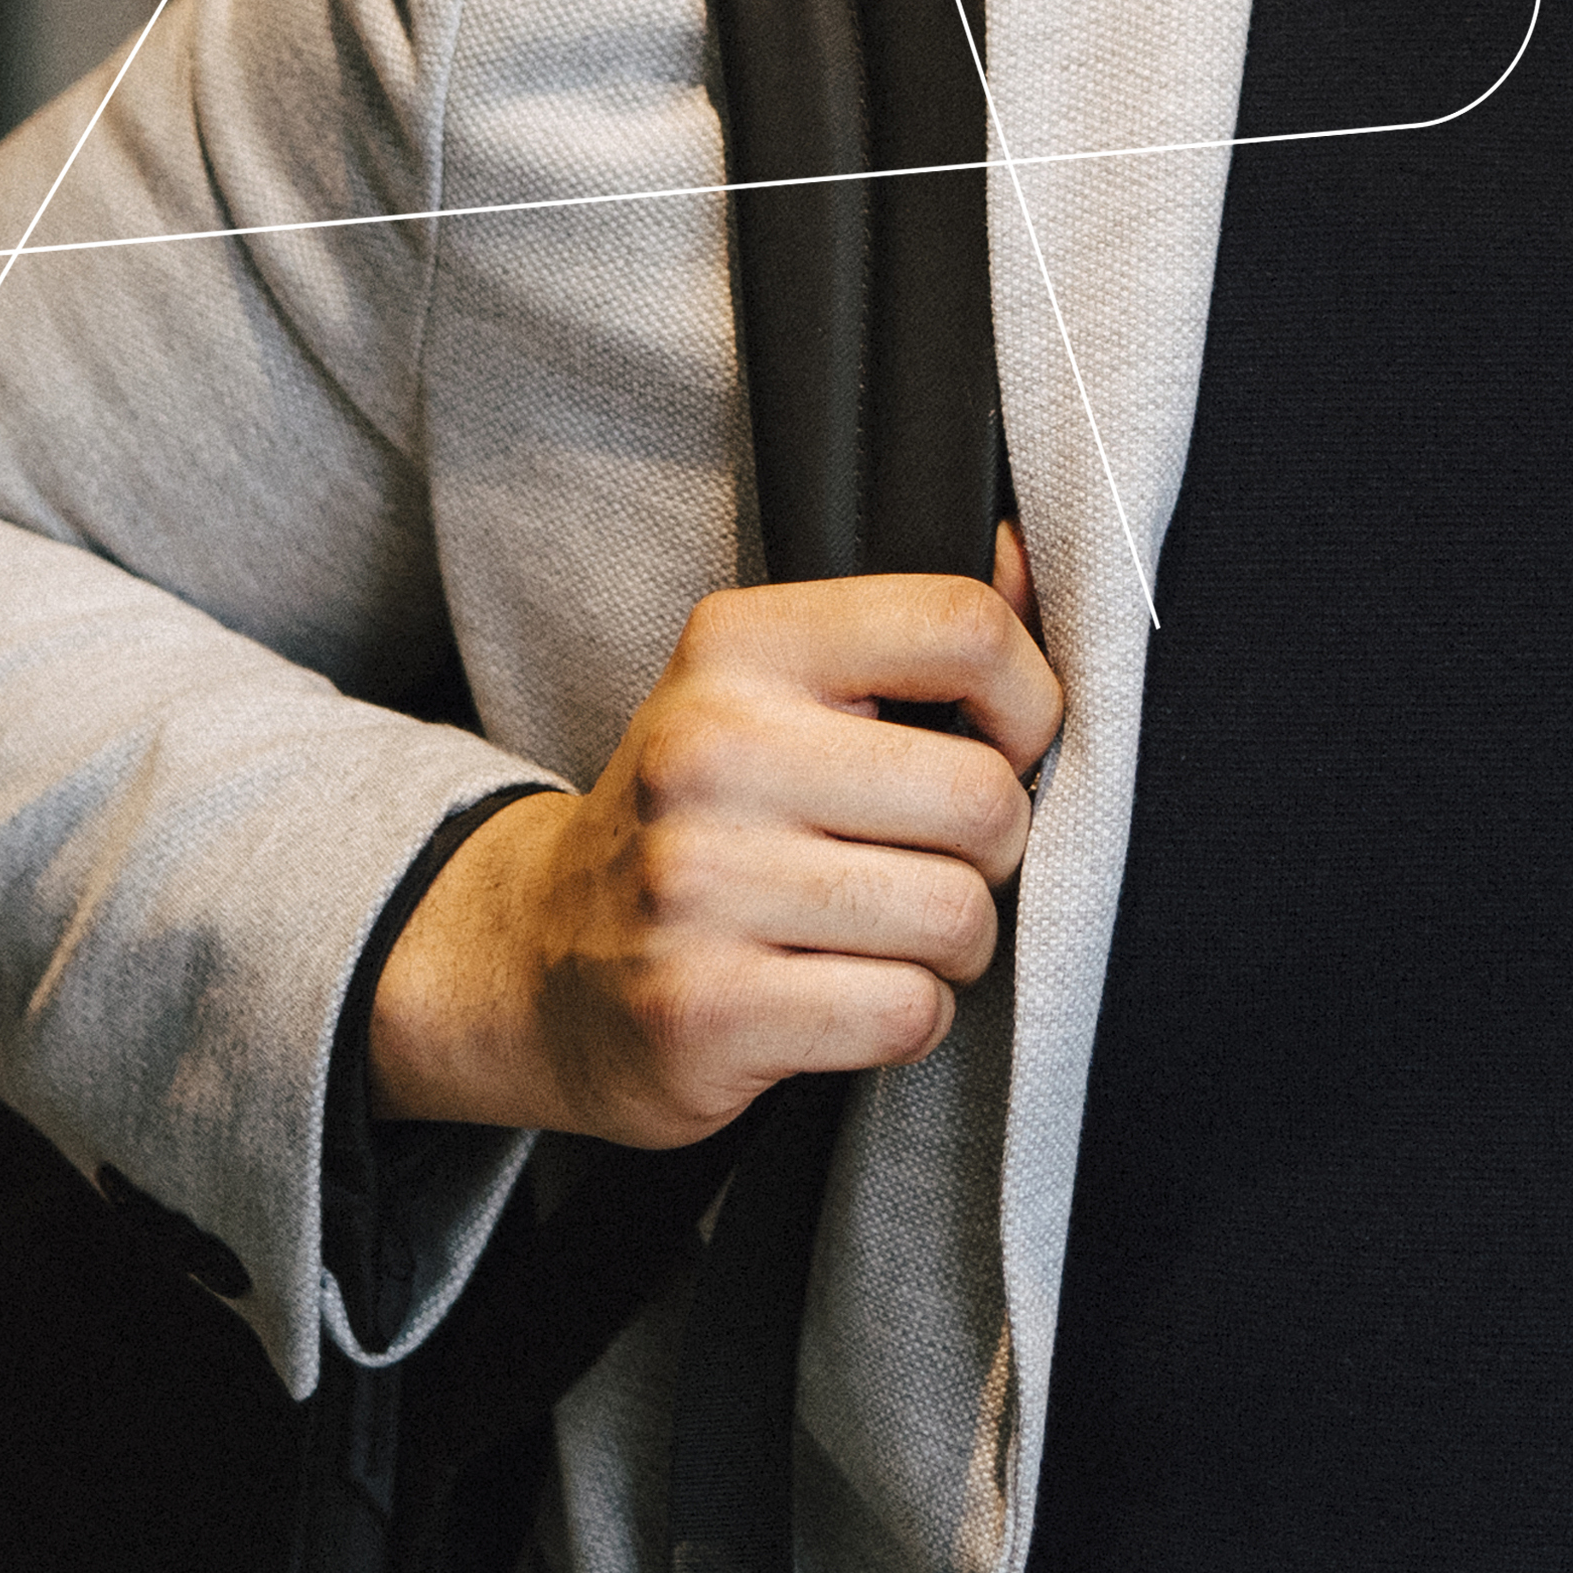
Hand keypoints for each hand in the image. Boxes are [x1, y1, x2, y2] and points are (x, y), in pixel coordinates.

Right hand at [365, 545, 1062, 1150]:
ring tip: (888, 933)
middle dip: (995, 850)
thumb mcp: (774, 688)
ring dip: (955, 945)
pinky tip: (848, 995)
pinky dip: (909, 1017)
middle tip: (936, 861)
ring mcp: (697, 884)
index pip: (963, 629)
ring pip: (956, 917)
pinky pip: (905, 1012)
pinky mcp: (703, 1011)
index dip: (1032, 701)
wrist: (540, 958)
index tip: (1009, 744)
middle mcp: (710, 751)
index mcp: (739, 645)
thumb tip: (1030, 555)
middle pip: (983, 796)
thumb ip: (910, 630)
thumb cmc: (702, 816)